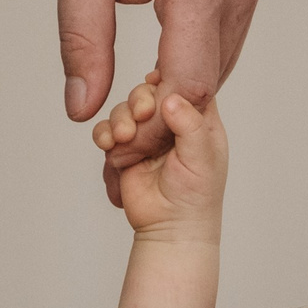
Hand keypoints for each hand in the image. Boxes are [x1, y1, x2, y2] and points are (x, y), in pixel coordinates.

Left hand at [58, 0, 261, 184]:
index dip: (155, 122)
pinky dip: (195, 63)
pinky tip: (160, 68)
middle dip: (166, 115)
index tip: (119, 137)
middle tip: (120, 131)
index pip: (189, 81)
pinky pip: (225, 42)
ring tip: (134, 100)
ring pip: (221, 67)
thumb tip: (83, 110)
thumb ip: (83, 41)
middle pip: (209, 82)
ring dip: (181, 91)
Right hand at [94, 72, 228, 240]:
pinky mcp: (123, 150)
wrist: (170, 229)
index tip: (158, 81)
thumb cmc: (196, 197)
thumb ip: (190, 125)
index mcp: (198, 120)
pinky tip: (110, 144)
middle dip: (140, 98)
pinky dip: (105, 134)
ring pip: (126, 109)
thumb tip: (170, 99)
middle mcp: (170, 123)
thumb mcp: (202, 158)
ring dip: (120, 118)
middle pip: (150, 91)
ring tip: (124, 137)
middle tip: (141, 113)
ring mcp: (145, 135)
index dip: (171, 78)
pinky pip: (107, 132)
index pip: (186, 85)